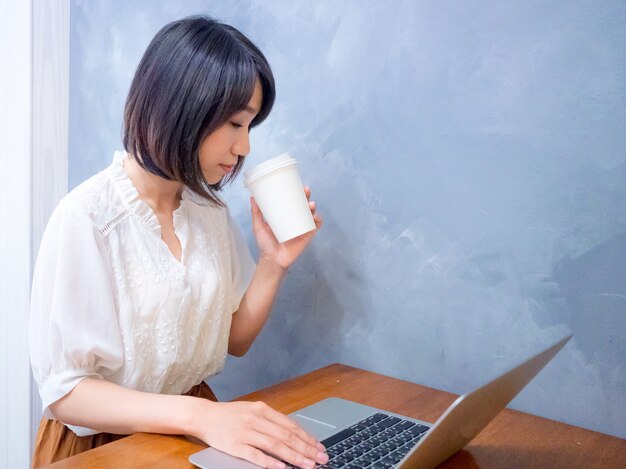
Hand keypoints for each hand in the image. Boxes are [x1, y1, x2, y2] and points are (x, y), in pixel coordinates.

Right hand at [192, 400, 327, 468]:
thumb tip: (294, 434)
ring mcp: (246, 432)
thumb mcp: (253, 410)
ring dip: (294, 456)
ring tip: (307, 465)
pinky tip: (282, 468)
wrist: (204, 416)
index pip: (290, 425)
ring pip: (275, 445)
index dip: (306, 437)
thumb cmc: (230, 415)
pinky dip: (270, 462)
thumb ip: (271, 421)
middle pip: (286, 435)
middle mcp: (256, 419)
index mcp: (262, 409)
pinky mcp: (235, 446)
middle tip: (320, 458)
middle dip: (306, 448)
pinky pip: (255, 455)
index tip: (318, 446)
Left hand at [251, 186, 322, 270]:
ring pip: (311, 214)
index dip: (297, 193)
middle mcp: (295, 220)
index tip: (297, 185)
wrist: (271, 260)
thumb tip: (253, 197)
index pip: (293, 201)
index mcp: (285, 216)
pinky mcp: (307, 236)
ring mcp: (302, 228)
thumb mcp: (258, 226)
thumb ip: (256, 213)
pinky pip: (315, 227)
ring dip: (313, 207)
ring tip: (310, 205)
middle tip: (306, 190)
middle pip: (304, 205)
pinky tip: (316, 217)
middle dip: (307, 196)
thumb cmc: (265, 244)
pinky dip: (318, 221)